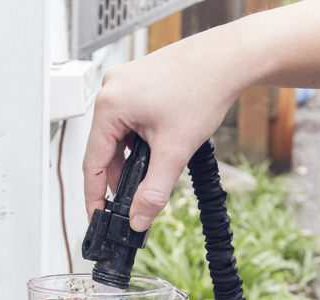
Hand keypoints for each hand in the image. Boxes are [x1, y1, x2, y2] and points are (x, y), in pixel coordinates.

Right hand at [82, 30, 250, 231]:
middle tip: (133, 202)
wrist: (227, 60)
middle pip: (104, 149)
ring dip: (132, 158)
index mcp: (109, 105)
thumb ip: (153, 191)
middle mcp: (110, 90)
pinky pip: (128, 120)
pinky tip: (158, 147)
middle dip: (120, 177)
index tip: (96, 216)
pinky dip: (140, 140)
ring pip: (118, 135)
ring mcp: (123, 84)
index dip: (94, 195)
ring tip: (154, 171)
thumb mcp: (174, 151)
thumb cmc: (202, 89)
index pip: (92, 162)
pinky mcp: (137, 83)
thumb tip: (139, 218)